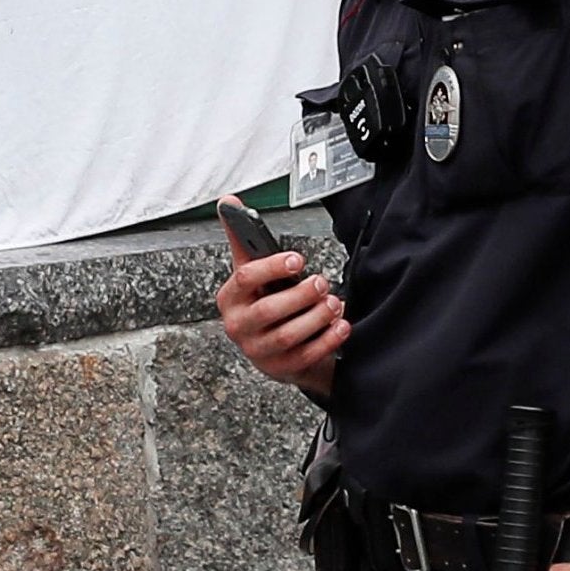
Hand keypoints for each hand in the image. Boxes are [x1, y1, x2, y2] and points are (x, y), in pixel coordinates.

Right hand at [214, 206, 345, 396]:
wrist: (274, 346)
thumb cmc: (263, 301)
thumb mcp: (251, 272)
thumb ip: (242, 238)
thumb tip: (228, 202)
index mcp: (229, 298)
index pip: (245, 278)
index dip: (273, 267)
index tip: (298, 259)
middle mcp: (239, 327)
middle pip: (268, 310)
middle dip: (300, 295)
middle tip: (322, 283)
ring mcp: (258, 352)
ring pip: (288, 335)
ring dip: (316, 317)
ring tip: (334, 303)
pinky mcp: (281, 368)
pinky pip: (306, 356)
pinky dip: (327, 340)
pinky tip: (341, 325)